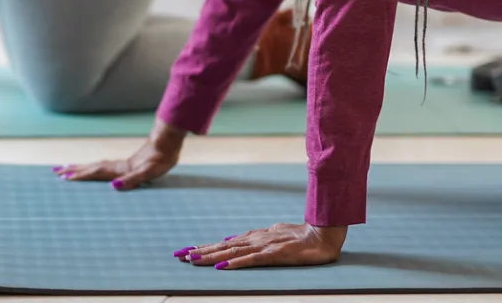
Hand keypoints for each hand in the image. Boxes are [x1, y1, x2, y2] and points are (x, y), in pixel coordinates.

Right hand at [53, 120, 186, 189]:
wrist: (168, 142)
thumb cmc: (161, 158)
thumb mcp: (149, 172)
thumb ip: (132, 180)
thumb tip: (114, 187)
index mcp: (120, 169)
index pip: (95, 173)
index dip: (80, 176)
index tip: (63, 177)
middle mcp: (117, 166)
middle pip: (91, 167)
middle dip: (73, 171)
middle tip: (55, 172)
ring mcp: (121, 164)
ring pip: (95, 166)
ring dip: (81, 168)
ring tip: (67, 168)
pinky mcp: (127, 163)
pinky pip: (104, 166)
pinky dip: (93, 168)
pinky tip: (94, 169)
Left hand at [174, 223, 348, 269]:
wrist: (322, 234)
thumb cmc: (300, 235)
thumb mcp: (273, 234)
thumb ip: (254, 237)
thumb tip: (233, 238)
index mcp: (254, 236)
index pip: (225, 243)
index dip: (205, 247)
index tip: (187, 252)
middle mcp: (255, 239)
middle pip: (223, 247)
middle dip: (200, 252)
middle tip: (179, 256)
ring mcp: (264, 246)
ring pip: (232, 252)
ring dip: (211, 257)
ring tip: (193, 260)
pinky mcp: (274, 254)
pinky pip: (251, 260)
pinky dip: (235, 263)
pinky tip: (222, 267)